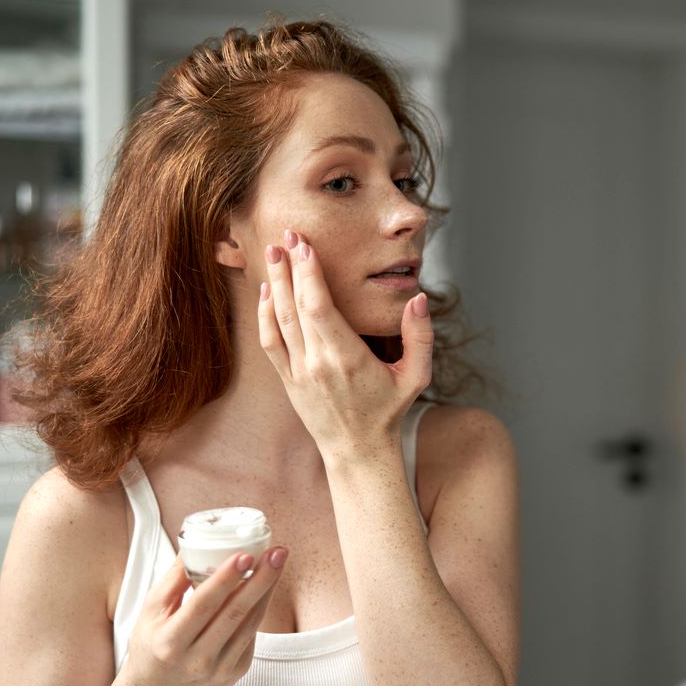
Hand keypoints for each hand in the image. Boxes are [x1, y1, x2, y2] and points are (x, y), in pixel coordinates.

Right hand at [115, 548, 287, 685]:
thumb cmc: (150, 648)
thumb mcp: (149, 613)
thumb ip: (173, 580)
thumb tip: (194, 544)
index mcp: (170, 643)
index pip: (203, 606)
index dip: (226, 579)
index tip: (245, 555)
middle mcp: (197, 659)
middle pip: (235, 613)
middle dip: (261, 579)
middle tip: (277, 552)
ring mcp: (220, 669)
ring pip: (250, 623)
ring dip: (267, 590)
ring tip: (277, 561)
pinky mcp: (236, 672)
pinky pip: (251, 635)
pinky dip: (258, 609)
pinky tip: (264, 586)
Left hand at [258, 229, 432, 459]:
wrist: (358, 451)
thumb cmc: (389, 411)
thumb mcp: (417, 376)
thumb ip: (421, 336)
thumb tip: (419, 298)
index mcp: (348, 359)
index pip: (320, 307)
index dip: (309, 274)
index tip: (305, 245)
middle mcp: (318, 364)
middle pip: (295, 306)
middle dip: (289, 267)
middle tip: (286, 234)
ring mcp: (299, 373)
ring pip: (279, 320)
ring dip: (274, 283)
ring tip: (272, 252)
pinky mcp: (287, 381)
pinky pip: (271, 342)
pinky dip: (265, 314)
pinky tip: (266, 291)